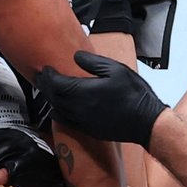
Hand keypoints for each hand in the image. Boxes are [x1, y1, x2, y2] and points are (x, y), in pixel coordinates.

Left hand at [35, 50, 167, 146]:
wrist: (146, 122)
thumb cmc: (134, 95)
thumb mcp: (116, 70)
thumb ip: (92, 62)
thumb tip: (75, 56)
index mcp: (84, 91)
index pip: (56, 83)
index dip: (48, 75)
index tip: (46, 69)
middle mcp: (79, 108)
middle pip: (53, 97)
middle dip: (45, 86)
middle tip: (41, 77)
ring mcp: (83, 121)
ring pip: (58, 109)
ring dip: (50, 99)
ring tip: (48, 90)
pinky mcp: (88, 129)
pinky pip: (66, 121)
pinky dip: (59, 113)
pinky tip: (59, 109)